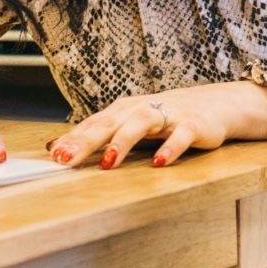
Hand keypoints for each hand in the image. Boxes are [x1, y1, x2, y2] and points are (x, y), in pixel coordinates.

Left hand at [49, 80, 266, 170]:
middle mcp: (141, 109)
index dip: (72, 139)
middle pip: (109, 122)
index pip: (92, 124)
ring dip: (124, 141)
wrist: (215, 104)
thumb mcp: (128, 123)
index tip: (52, 156)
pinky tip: (159, 163)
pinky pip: (181, 136)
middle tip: (66, 158)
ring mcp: (168, 115)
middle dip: (87, 140)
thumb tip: (53, 146)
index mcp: (123, 110)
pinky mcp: (193, 125)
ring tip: (109, 162)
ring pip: (141, 123)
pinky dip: (170, 148)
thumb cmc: (165, 117)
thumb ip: (96, 135)